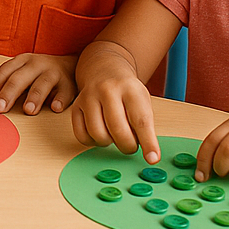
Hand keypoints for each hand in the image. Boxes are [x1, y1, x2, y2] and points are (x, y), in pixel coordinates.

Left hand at [0, 53, 77, 114]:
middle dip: (8, 93)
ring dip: (35, 97)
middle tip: (0, 108)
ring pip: (42, 84)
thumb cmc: (40, 73)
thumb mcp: (23, 72)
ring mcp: (54, 73)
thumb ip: (8, 85)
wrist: (71, 65)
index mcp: (22, 61)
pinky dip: (60, 100)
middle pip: (20, 78)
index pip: (5, 72)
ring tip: (28, 110)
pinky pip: (65, 92)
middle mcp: (37, 64)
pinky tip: (55, 107)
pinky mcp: (69, 85)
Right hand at [69, 45, 159, 162]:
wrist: (104, 69)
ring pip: (98, 133)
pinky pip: (81, 134)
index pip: (141, 120)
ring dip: (109, 143)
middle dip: (127, 146)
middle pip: (118, 129)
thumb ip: (145, 126)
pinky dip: (92, 141)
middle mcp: (108, 90)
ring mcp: (89, 97)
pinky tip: (101, 133)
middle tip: (131, 145)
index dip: (148, 142)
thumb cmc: (127, 91)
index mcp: (130, 88)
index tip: (153, 159)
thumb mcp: (142, 101)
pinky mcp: (76, 105)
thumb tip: (151, 156)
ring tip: (115, 136)